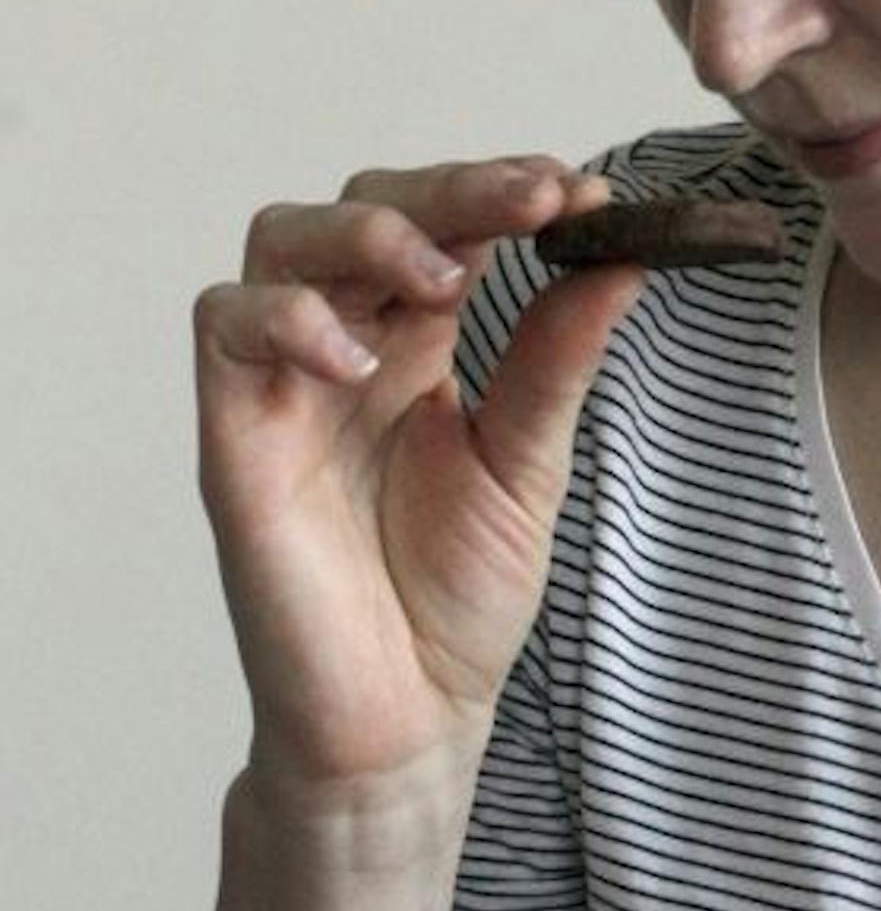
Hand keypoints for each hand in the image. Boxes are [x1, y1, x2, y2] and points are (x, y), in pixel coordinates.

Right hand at [193, 158, 643, 789]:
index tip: (579, 190)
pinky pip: (225, 328)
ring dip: (365, 233)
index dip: (503, 190)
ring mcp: (285, 386)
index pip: (449, 226)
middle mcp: (349, 348)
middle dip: (451, 189)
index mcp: (423, 347)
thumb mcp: (530, 465)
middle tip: (536, 201)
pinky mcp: (233, 437)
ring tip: (442, 280)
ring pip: (282, 240)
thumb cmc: (455, 601)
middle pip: (364, 206)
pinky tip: (357, 364)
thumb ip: (558, 360)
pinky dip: (286, 319)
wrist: (406, 720)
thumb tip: (625, 251)